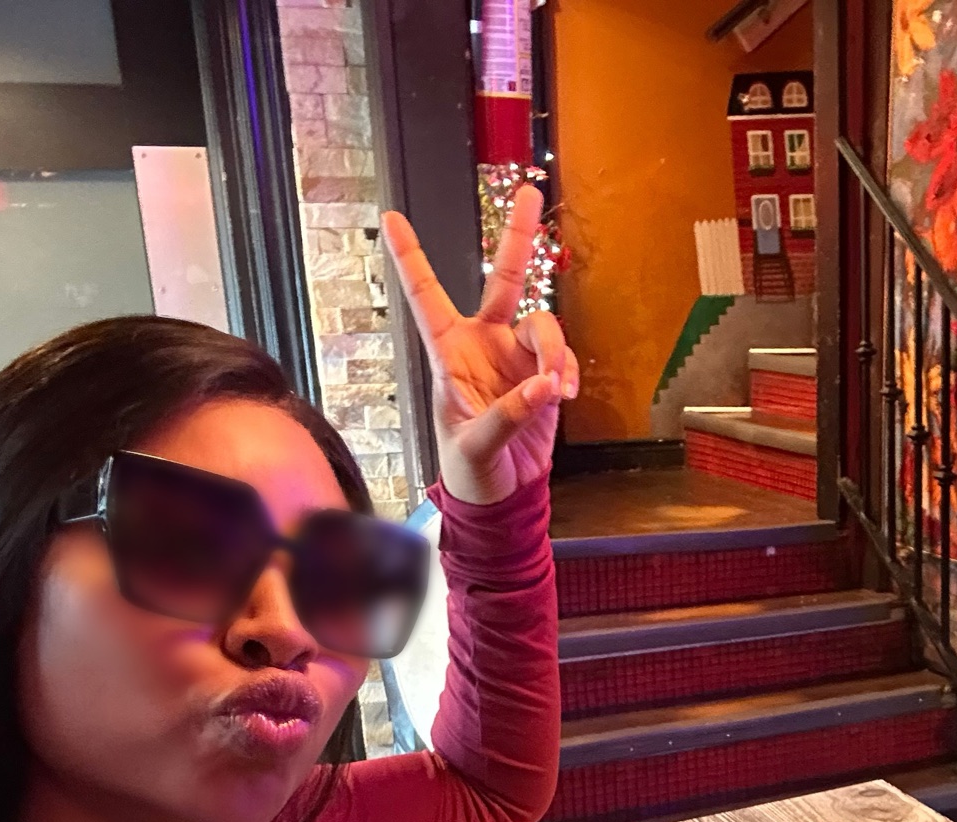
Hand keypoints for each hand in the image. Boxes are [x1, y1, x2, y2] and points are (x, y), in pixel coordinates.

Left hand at [381, 187, 578, 505]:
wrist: (504, 493)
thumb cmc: (471, 471)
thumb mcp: (474, 448)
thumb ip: (506, 416)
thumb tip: (542, 387)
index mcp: (449, 353)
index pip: (426, 298)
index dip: (410, 259)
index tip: (390, 219)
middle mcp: (483, 343)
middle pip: (503, 279)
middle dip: (517, 236)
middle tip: (528, 192)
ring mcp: (516, 356)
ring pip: (544, 326)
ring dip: (555, 353)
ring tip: (555, 390)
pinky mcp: (544, 375)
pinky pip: (563, 358)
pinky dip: (567, 373)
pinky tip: (561, 396)